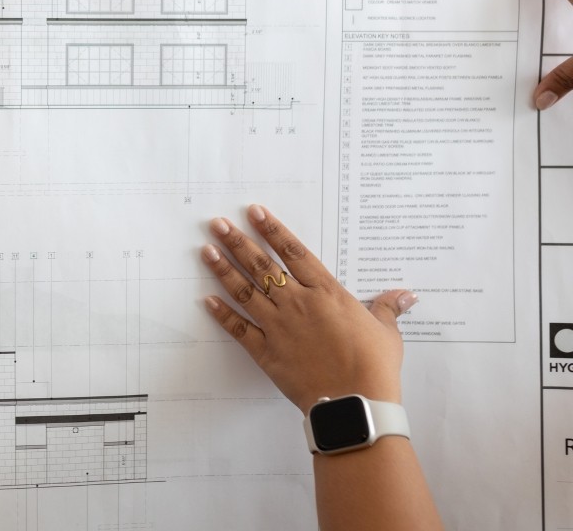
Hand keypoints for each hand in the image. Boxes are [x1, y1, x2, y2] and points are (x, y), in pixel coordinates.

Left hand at [200, 205, 416, 414]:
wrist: (355, 402)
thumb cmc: (374, 367)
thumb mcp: (386, 332)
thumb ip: (388, 309)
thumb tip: (407, 295)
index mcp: (326, 293)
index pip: (294, 253)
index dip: (273, 230)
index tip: (255, 212)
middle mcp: (298, 303)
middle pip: (262, 266)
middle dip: (239, 242)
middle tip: (218, 224)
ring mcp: (278, 326)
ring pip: (245, 291)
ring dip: (224, 269)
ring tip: (207, 250)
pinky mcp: (266, 352)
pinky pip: (239, 329)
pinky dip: (222, 315)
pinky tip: (207, 300)